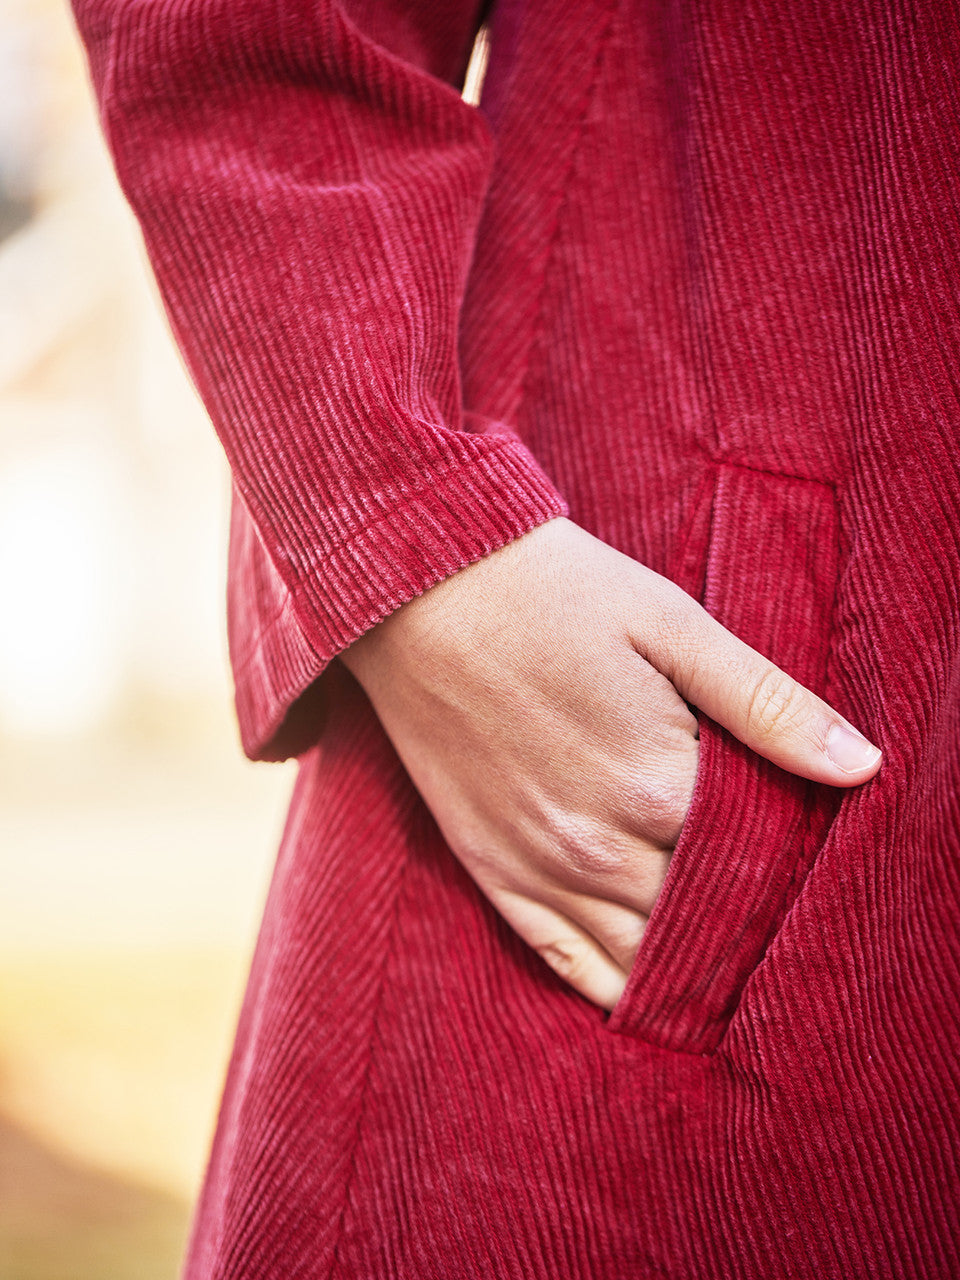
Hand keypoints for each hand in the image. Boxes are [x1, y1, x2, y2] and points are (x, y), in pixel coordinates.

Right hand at [340, 517, 880, 1010]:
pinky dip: (613, 988)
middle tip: (768, 909)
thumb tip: (862, 766)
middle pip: (702, 919)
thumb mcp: (673, 626)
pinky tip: (645, 994)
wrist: (423, 588)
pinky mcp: (492, 870)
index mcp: (657, 784)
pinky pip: (564, 962)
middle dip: (741, 918)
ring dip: (688, 965)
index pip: (755, 866)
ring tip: (724, 964)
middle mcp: (600, 846)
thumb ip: (766, 704)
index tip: (800, 851)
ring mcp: (540, 867)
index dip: (786, 864)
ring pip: (641, 957)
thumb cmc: (555, 595)